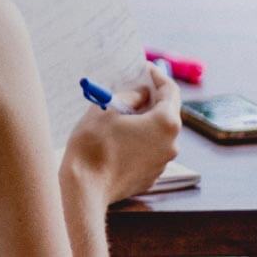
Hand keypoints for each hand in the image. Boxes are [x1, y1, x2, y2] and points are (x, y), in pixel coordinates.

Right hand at [60, 63, 183, 203]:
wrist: (85, 188)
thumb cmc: (94, 145)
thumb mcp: (107, 108)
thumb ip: (130, 95)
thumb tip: (142, 94)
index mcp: (165, 123)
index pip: (170, 91)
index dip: (158, 76)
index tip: (146, 69)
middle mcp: (171, 144)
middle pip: (167, 113)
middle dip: (152, 99)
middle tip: (135, 88)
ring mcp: (162, 163)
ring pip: (158, 134)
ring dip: (145, 121)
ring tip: (123, 114)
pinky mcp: (150, 176)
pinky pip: (149, 151)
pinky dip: (140, 141)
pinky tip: (121, 138)